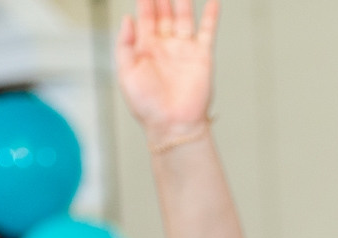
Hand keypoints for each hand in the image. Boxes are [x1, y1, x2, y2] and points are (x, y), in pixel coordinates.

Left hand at [116, 0, 218, 133]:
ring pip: (184, 16)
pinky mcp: (202, 56)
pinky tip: (213, 1)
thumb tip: (128, 19)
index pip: (145, 15)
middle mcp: (166, 45)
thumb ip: (124, 45)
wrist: (172, 125)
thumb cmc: (146, 105)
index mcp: (146, 48)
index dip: (145, 0)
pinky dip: (211, 15)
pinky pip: (207, 31)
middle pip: (164, 11)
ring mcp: (184, 49)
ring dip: (182, 0)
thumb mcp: (125, 74)